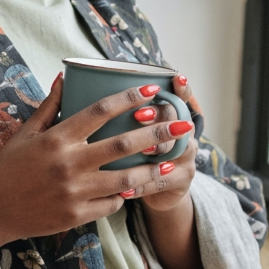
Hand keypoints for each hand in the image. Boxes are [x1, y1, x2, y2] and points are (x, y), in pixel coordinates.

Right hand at [0, 74, 194, 253]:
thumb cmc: (8, 168)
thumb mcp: (26, 133)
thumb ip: (50, 106)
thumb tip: (64, 77)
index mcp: (58, 138)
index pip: (100, 111)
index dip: (128, 99)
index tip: (151, 91)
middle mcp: (70, 163)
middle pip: (123, 143)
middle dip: (157, 133)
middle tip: (182, 125)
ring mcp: (76, 191)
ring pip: (126, 178)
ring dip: (153, 169)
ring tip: (173, 161)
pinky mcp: (78, 215)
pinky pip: (112, 203)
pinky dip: (125, 194)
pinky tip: (136, 186)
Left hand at [129, 74, 196, 211]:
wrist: (154, 190)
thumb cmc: (134, 154)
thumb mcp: (131, 131)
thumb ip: (119, 113)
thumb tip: (83, 86)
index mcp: (173, 117)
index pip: (182, 98)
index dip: (181, 89)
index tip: (175, 78)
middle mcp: (184, 134)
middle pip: (177, 120)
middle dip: (159, 116)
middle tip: (140, 115)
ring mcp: (186, 158)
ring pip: (174, 150)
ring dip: (157, 148)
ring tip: (143, 149)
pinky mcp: (181, 181)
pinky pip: (162, 181)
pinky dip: (143, 184)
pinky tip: (127, 188)